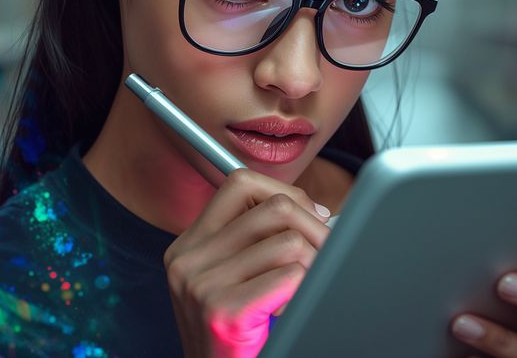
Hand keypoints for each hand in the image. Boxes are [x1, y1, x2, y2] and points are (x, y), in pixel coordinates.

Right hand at [164, 168, 331, 357]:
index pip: (240, 184)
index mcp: (189, 243)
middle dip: (314, 227)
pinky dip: (304, 290)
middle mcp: (189, 259)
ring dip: (312, 264)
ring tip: (304, 286)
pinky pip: (290, 277)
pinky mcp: (223, 311)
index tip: (310, 215)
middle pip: (274, 208)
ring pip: (289, 243)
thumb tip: (314, 211)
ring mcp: (202, 285)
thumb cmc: (232, 331)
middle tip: (327, 250)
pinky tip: (289, 308)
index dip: (285, 192)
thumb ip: (255, 238)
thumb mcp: (228, 276)